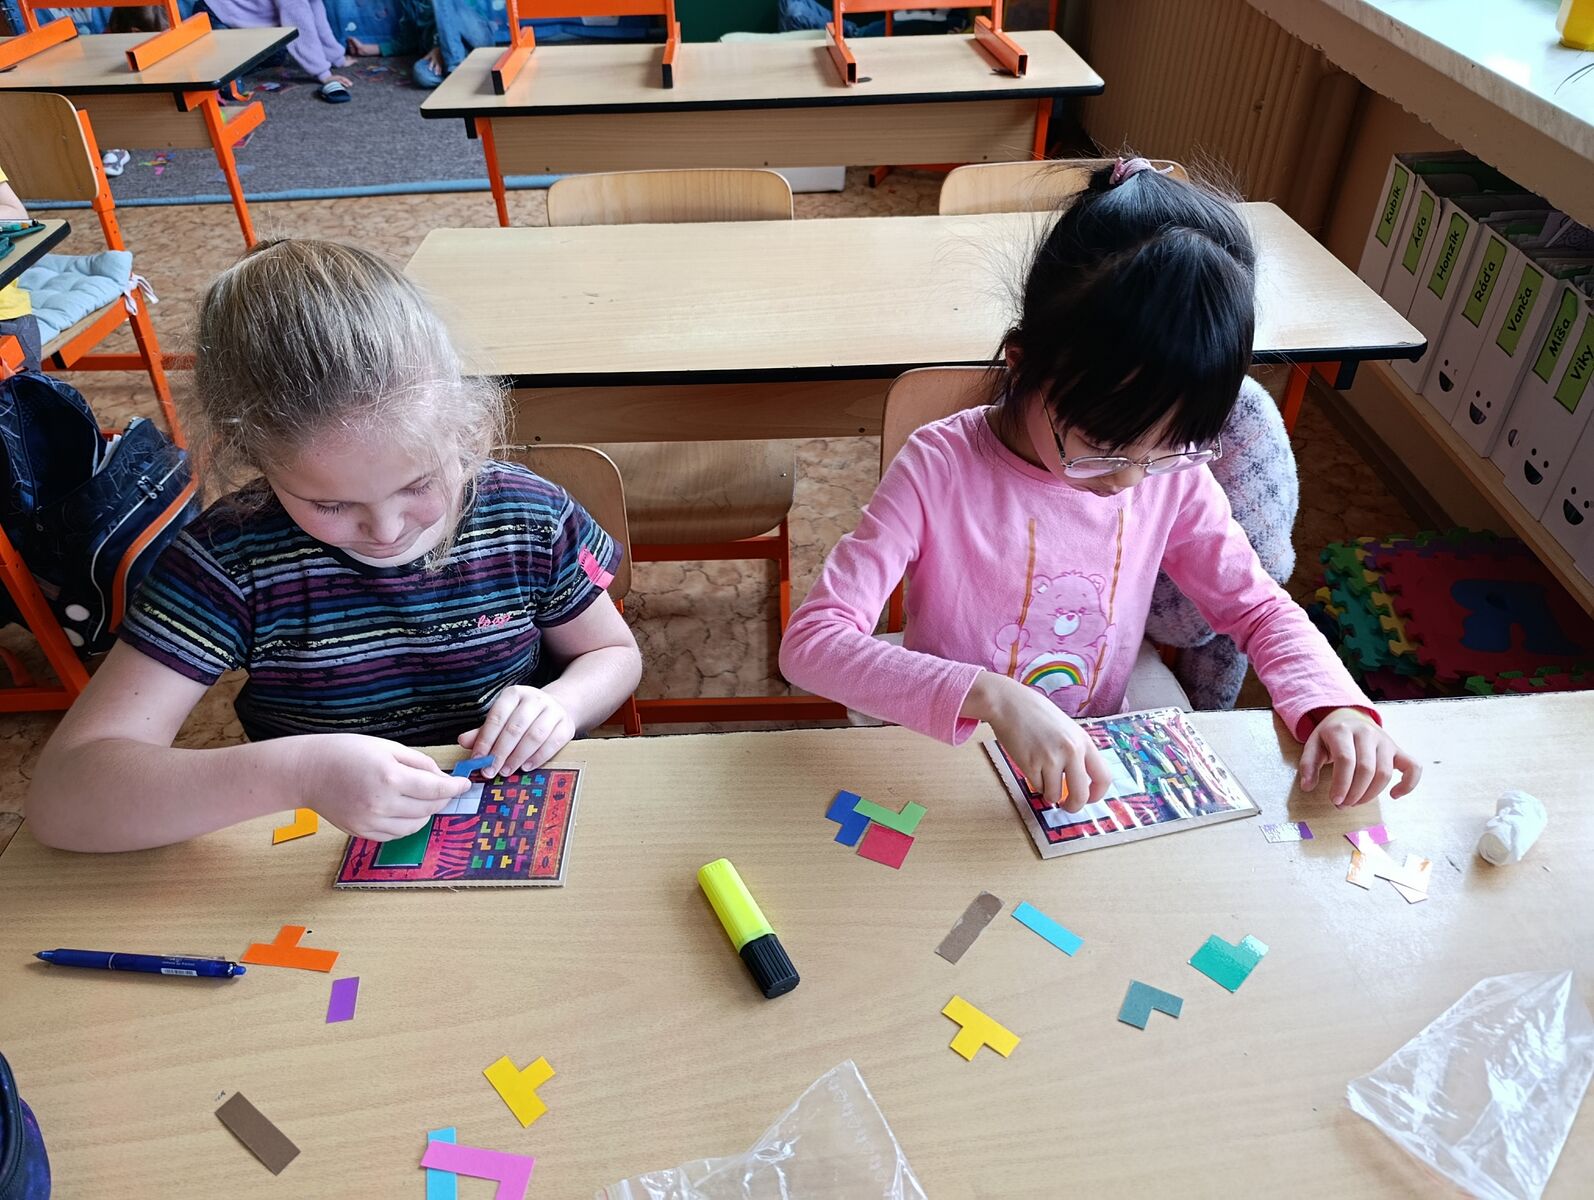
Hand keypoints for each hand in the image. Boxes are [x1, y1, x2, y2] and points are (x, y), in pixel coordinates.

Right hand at [293, 734, 471, 840]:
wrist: (308, 771)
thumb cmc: (347, 752)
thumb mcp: (388, 748)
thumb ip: (420, 763)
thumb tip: (442, 778)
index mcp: (390, 778)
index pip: (436, 789)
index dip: (455, 787)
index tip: (465, 784)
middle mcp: (381, 804)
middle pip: (428, 809)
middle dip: (441, 798)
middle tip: (443, 788)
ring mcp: (370, 822)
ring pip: (415, 826)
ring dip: (425, 813)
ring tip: (421, 798)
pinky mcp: (361, 832)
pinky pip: (395, 834)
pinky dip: (407, 824)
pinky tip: (403, 809)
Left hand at [458, 685, 575, 776]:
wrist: (557, 708)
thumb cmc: (522, 716)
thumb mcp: (502, 719)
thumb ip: (483, 731)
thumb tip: (463, 741)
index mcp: (514, 694)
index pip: (497, 717)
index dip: (485, 740)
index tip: (477, 760)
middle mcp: (534, 699)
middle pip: (515, 728)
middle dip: (500, 752)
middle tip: (490, 770)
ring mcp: (553, 711)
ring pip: (534, 736)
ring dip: (518, 756)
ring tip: (507, 771)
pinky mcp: (566, 725)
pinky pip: (552, 743)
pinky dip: (538, 757)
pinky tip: (526, 767)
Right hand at [965, 672, 1112, 811]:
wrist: (1009, 703)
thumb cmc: (1036, 714)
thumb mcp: (1066, 729)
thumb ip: (1075, 751)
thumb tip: (1078, 781)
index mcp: (1084, 741)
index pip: (1103, 777)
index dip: (1097, 794)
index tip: (1088, 798)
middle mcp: (1071, 751)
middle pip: (1081, 794)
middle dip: (1073, 806)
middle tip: (1067, 806)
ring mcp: (1051, 758)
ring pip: (1054, 794)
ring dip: (1048, 792)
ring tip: (1041, 774)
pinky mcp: (1031, 764)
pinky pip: (1037, 787)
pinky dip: (1034, 782)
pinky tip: (1029, 763)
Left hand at [1298, 708, 1420, 806]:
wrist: (1350, 717)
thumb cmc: (1330, 736)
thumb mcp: (1313, 744)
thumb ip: (1308, 764)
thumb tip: (1307, 786)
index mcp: (1343, 730)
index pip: (1346, 760)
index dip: (1341, 784)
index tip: (1335, 800)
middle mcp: (1367, 733)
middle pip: (1366, 769)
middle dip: (1354, 792)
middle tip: (1343, 804)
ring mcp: (1385, 740)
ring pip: (1385, 772)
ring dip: (1371, 794)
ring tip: (1356, 801)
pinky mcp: (1398, 749)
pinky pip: (1413, 767)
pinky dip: (1408, 784)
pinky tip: (1394, 796)